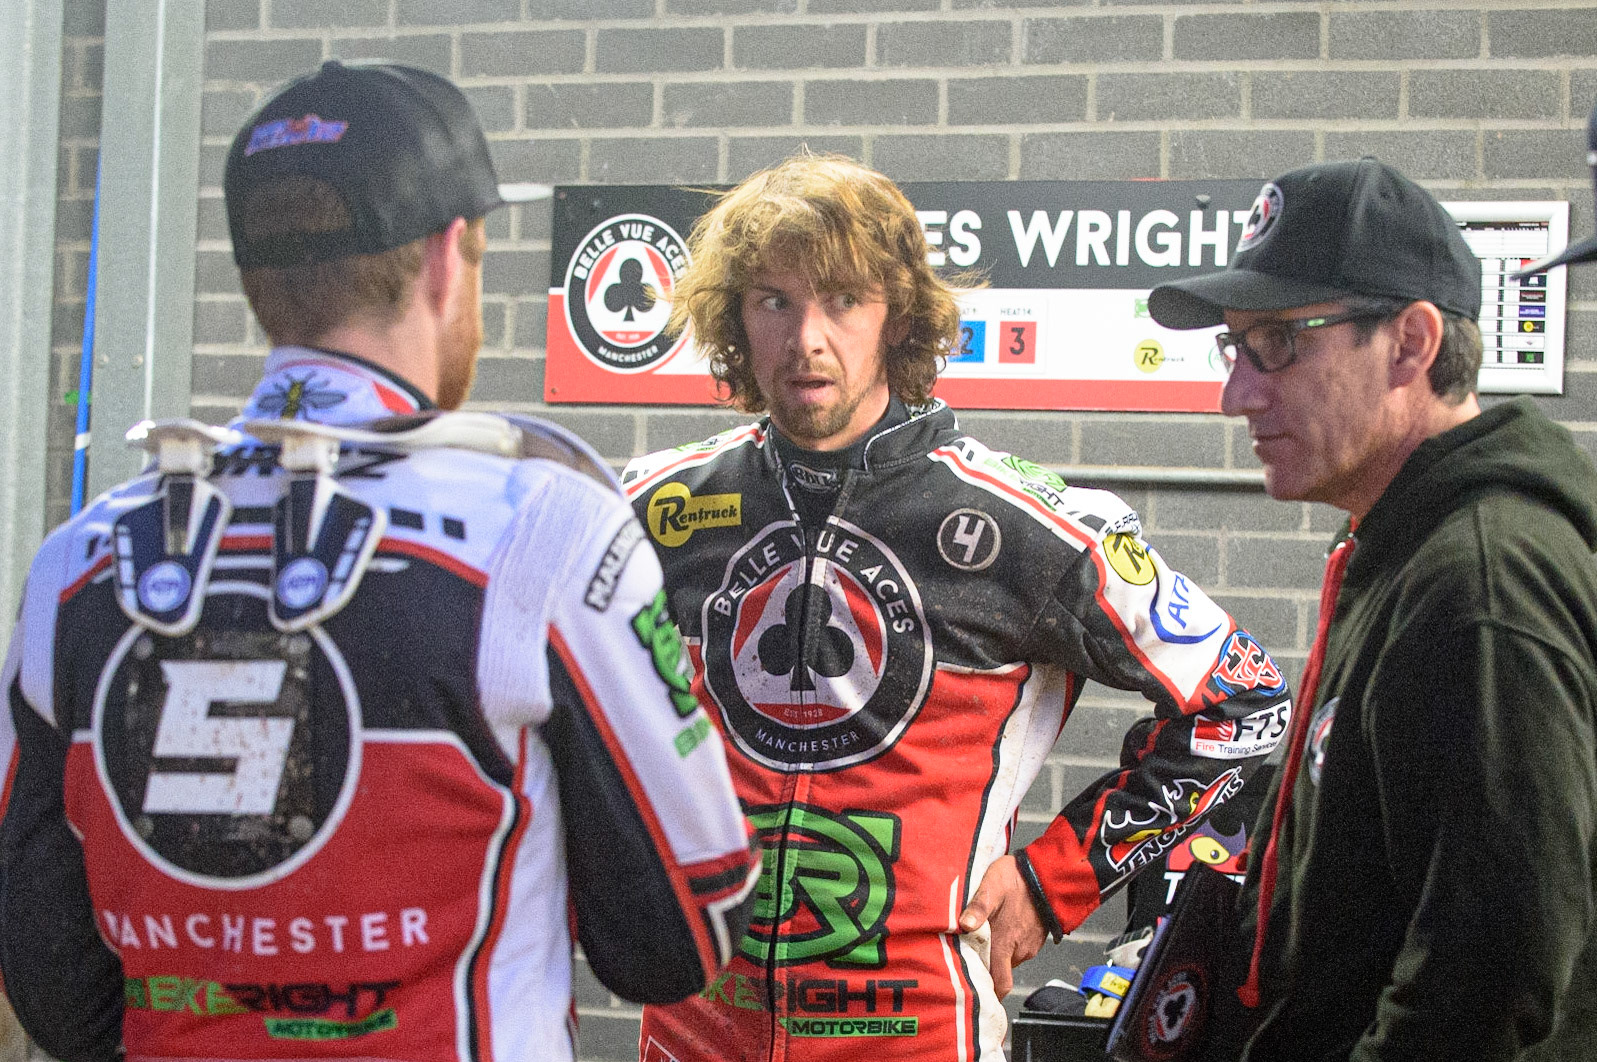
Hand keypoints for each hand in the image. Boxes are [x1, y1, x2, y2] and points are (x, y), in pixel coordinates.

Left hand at [958, 855, 1046, 998]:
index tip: (970, 990)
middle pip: (998, 973)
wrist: (1047, 874)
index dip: (985, 991)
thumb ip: (978, 906)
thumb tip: (965, 924)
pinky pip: (1017, 950)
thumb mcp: (992, 885)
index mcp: (1005, 943)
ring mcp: (1028, 946)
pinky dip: (1007, 945)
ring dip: (995, 954)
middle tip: (967, 958)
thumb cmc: (1017, 878)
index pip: (998, 984)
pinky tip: (999, 929)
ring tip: (982, 938)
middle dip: (985, 970)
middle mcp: (1018, 951)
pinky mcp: (1034, 940)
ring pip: (1007, 960)